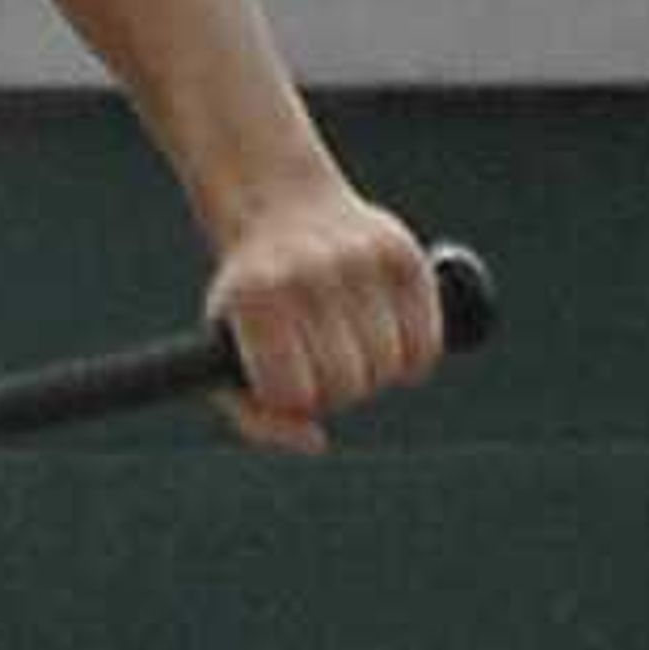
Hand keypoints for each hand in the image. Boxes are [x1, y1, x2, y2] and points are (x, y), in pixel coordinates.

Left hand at [205, 190, 451, 453]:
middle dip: (338, 391)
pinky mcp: (404, 255)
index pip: (293, 393)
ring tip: (352, 348)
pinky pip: (426, 344)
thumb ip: (257, 417)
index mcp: (255, 297)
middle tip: (325, 367)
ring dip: (374, 374)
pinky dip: (412, 360)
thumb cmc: (252, 300)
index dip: (295, 398)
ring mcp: (358, 260)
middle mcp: (307, 273)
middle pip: (346, 384)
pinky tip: (389, 343)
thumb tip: (317, 443)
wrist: (278, 206)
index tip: (289, 380)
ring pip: (389, 367)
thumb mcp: (222, 352)